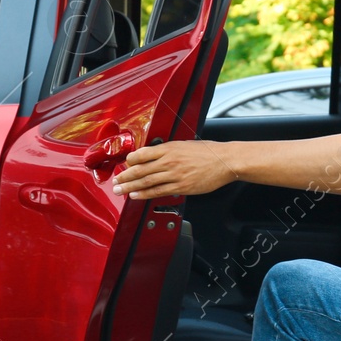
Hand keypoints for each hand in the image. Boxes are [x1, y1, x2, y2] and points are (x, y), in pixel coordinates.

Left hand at [112, 140, 235, 198]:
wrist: (225, 161)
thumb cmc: (209, 152)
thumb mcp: (185, 145)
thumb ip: (169, 150)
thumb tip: (155, 155)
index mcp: (170, 148)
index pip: (143, 153)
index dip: (130, 160)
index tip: (123, 164)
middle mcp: (169, 161)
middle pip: (141, 169)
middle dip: (125, 176)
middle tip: (115, 182)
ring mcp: (175, 175)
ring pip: (147, 181)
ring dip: (131, 187)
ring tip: (120, 191)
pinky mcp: (181, 187)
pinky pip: (159, 191)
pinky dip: (145, 194)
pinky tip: (136, 196)